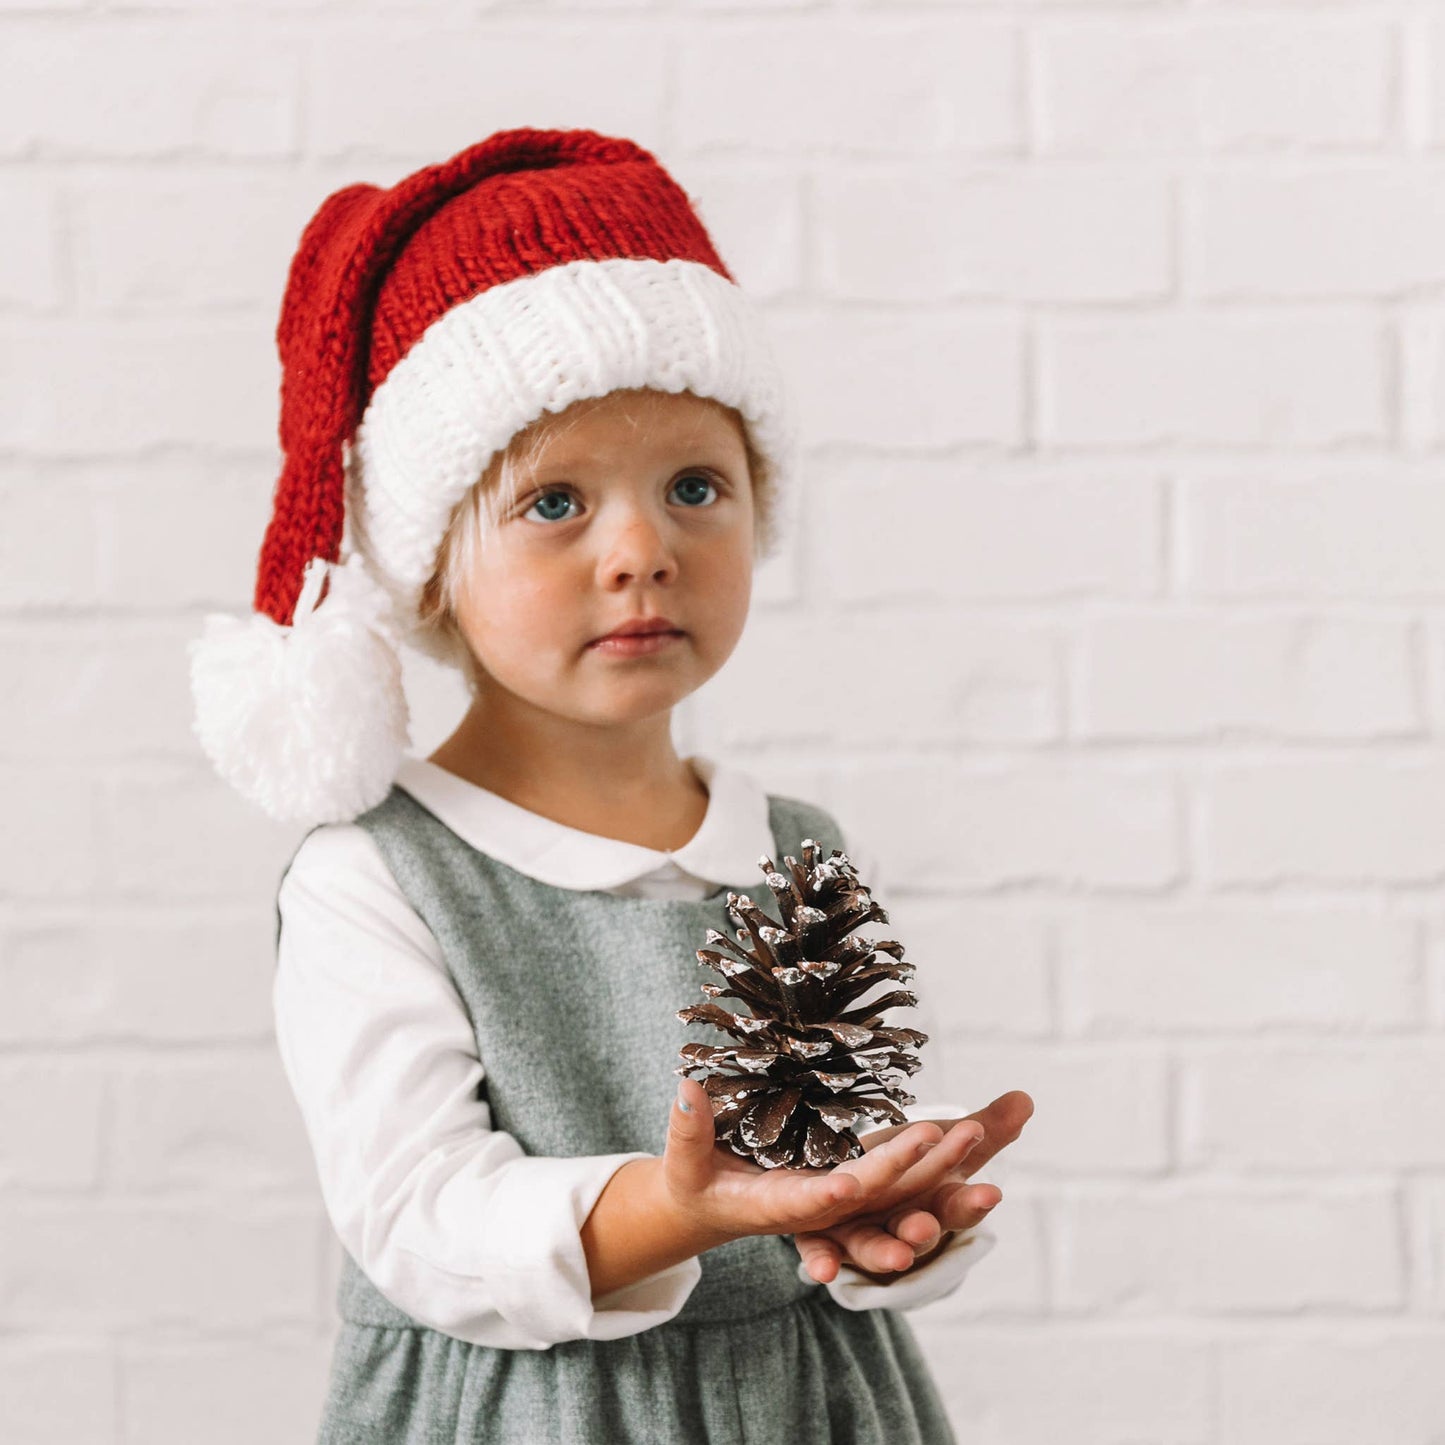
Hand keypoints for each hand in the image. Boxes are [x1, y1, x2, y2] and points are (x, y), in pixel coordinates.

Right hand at [660, 1077, 985, 1249]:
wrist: (715, 1203)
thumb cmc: (697, 1179)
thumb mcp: (687, 1160)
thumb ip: (686, 1128)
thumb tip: (684, 1085)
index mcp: (775, 1207)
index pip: (805, 1205)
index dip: (827, 1198)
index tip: (850, 1185)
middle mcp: (818, 1205)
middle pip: (868, 1196)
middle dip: (905, 1172)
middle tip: (943, 1136)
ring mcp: (843, 1194)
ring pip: (900, 1187)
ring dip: (939, 1165)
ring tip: (978, 1129)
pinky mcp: (857, 1178)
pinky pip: (907, 1173)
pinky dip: (940, 1157)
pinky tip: (983, 1127)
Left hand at [791, 1090, 1033, 1285]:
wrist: (830, 1188)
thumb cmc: (897, 1167)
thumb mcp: (936, 1142)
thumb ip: (982, 1129)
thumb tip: (1026, 1098)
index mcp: (927, 1200)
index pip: (954, 1203)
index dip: (971, 1202)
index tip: (991, 1192)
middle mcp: (893, 1221)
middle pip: (915, 1226)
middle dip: (924, 1227)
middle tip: (929, 1224)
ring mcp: (853, 1231)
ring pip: (869, 1245)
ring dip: (883, 1252)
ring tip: (897, 1254)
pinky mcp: (812, 1232)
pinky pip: (816, 1250)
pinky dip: (821, 1258)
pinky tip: (822, 1270)